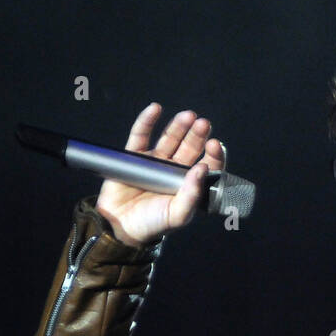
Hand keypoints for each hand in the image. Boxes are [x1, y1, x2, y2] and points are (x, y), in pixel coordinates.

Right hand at [95, 103, 226, 246]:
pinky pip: (141, 134)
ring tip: (187, 116)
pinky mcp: (134, 156)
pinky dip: (147, 120)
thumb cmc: (152, 224)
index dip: (213, 154)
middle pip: (190, 146)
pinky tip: (155, 109)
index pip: (207, 164)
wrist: (120, 226)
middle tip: (203, 125)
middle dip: (197, 135)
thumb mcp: (177, 215)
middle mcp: (175, 170)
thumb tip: (202, 168)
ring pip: (170, 137)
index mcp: (190, 184)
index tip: (214, 145)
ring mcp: (155, 161)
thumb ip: (192, 195)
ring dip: (179, 126)